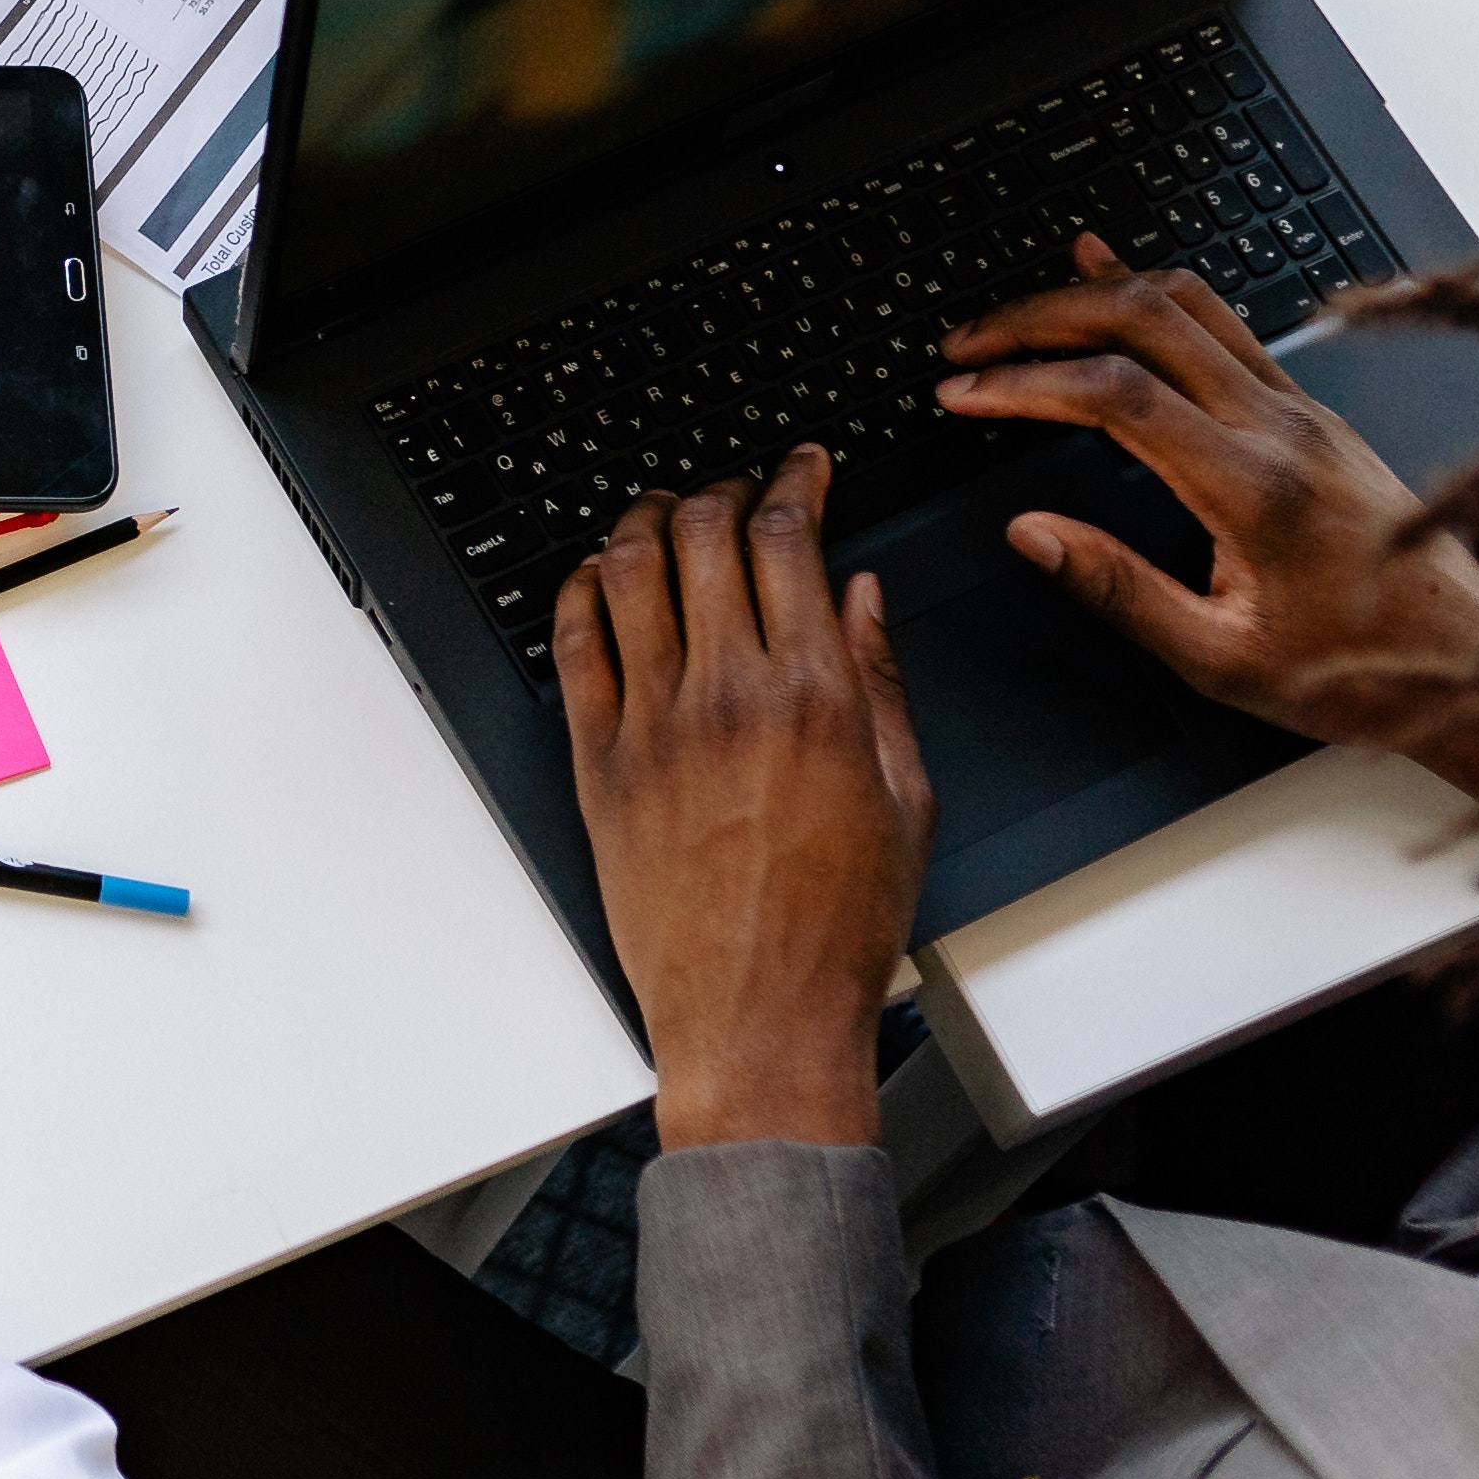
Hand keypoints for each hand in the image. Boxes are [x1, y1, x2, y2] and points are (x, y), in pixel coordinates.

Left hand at [556, 455, 930, 1148]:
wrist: (759, 1013)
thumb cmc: (838, 924)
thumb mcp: (904, 795)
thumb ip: (881, 680)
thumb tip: (860, 594)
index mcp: (815, 696)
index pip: (789, 539)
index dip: (793, 480)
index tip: (801, 466)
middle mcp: (728, 696)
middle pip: (704, 535)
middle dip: (723, 488)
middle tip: (735, 485)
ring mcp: (652, 725)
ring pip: (629, 571)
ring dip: (645, 520)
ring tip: (663, 511)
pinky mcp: (597, 762)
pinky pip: (574, 644)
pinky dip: (582, 589)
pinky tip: (599, 576)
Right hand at [936, 237, 1478, 839]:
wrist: (1469, 661)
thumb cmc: (1356, 670)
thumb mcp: (1221, 659)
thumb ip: (1118, 591)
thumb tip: (1031, 534)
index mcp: (1253, 486)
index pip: (1116, 395)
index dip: (1025, 382)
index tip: (963, 393)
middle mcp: (1282, 427)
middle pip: (1144, 320)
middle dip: (1039, 318)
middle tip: (969, 344)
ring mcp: (1303, 409)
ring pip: (1187, 303)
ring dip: (1093, 294)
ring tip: (1020, 309)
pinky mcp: (1312, 412)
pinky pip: (1224, 322)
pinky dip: (1155, 293)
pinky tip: (1116, 274)